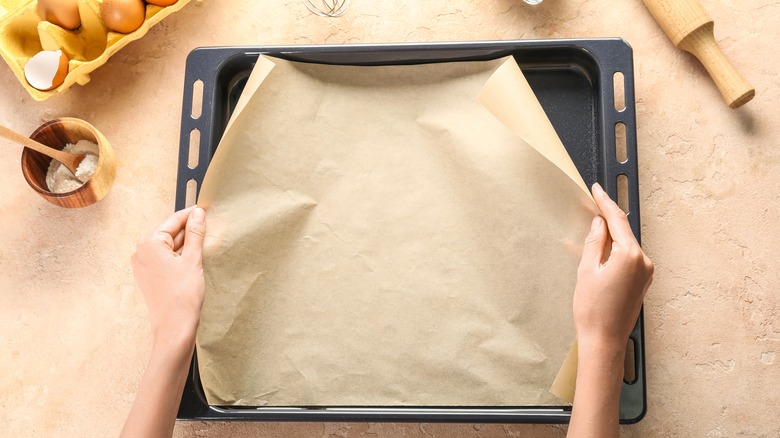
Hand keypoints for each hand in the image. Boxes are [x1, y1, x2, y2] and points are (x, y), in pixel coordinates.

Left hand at [131, 206, 206, 349]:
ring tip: (206, 242)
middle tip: (210, 225)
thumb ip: (195, 234)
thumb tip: (198, 213)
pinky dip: (180, 255)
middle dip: (189, 230)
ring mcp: (143, 265)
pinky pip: (165, 258)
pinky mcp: (148, 276)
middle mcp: (140, 252)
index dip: (191, 214)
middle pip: (169, 233)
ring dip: (186, 244)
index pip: (173, 221)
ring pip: (169, 246)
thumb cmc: (183, 296)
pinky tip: (195, 257)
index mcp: (148, 244)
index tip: (206, 208)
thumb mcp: (193, 260)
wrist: (174, 328)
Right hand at [573, 183, 653, 350]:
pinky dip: (617, 251)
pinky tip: (603, 252)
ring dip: (612, 237)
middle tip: (592, 205)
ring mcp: (646, 273)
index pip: (617, 220)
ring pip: (627, 245)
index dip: (605, 202)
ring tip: (593, 233)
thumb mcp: (587, 270)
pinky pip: (630, 258)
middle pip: (624, 231)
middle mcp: (643, 261)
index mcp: (630, 255)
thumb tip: (599, 224)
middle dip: (608, 219)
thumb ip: (594, 242)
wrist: (604, 340)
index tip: (597, 189)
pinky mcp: (643, 283)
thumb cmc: (593, 310)